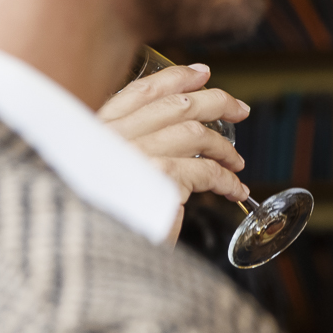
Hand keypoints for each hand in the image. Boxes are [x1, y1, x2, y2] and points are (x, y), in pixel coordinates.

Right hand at [99, 62, 251, 236]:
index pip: (139, 92)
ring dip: (224, 147)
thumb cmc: (106, 219)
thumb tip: (177, 126)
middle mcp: (111, 137)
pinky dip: (227, 180)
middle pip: (174, 105)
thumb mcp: (112, 174)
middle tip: (240, 109)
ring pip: (195, 134)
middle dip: (215, 102)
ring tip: (237, 163)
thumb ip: (134, 147)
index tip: (202, 74)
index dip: (174, 79)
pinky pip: (206, 171)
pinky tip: (235, 190)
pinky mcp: (159, 179)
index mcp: (95, 130)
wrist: (92, 258)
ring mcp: (134, 155)